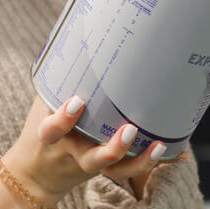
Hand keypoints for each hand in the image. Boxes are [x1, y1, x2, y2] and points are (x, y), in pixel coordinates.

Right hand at [4, 95, 167, 206]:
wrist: (38, 173)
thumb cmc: (48, 122)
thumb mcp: (45, 102)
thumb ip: (62, 80)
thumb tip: (88, 35)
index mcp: (53, 135)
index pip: (52, 130)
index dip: (63, 120)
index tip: (78, 102)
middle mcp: (74, 151)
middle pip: (91, 160)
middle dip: (111, 149)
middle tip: (130, 129)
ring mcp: (93, 162)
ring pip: (114, 171)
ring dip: (138, 161)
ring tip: (157, 145)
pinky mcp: (108, 168)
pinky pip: (130, 171)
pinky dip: (150, 161)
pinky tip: (171, 150)